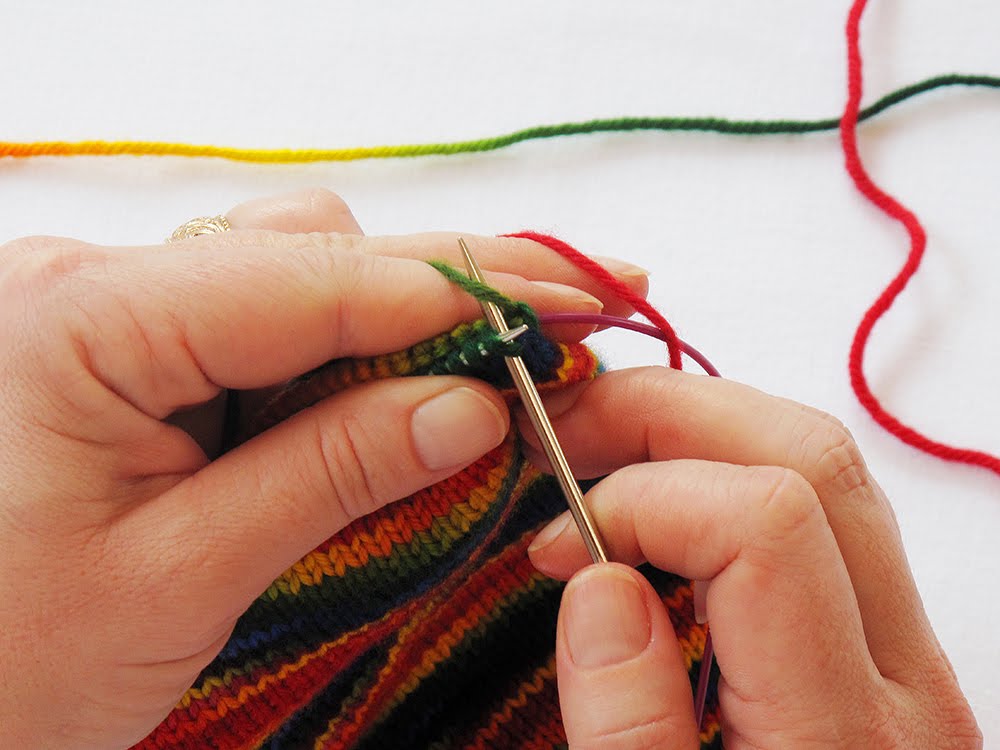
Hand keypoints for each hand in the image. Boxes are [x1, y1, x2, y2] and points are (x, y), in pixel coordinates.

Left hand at [0, 188, 649, 748]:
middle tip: (558, 328)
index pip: (312, 276)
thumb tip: (474, 407)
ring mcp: (115, 311)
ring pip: (297, 274)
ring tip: (485, 379)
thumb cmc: (0, 665)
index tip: (569, 307)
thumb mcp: (178, 580)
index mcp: (84, 320)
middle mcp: (98, 286)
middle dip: (447, 292)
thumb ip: (331, 475)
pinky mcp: (136, 351)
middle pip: (314, 249)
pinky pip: (264, 322)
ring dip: (398, 325)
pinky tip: (400, 393)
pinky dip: (346, 357)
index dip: (459, 289)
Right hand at [524, 368, 981, 748]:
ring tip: (604, 460)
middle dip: (668, 414)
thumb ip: (628, 731)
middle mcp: (906, 683)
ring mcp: (914, 661)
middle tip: (567, 438)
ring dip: (702, 432)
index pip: (762, 524)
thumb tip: (600, 579)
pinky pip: (824, 514)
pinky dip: (731, 476)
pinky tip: (663, 515)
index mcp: (843, 738)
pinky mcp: (895, 658)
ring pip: (828, 467)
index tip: (555, 543)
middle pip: (810, 456)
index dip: (641, 497)